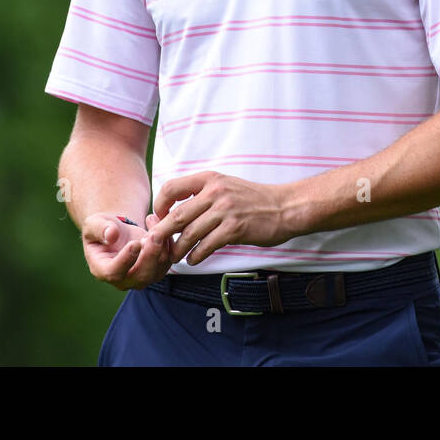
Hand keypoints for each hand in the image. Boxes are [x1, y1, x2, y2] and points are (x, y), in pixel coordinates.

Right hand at [81, 211, 173, 290]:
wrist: (118, 231)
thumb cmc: (102, 228)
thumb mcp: (94, 224)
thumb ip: (100, 229)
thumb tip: (112, 234)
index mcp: (102, 271)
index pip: (114, 273)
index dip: (126, 260)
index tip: (135, 243)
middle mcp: (123, 280)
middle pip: (141, 276)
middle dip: (150, 255)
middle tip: (155, 234)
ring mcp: (142, 277)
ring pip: (158, 269)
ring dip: (161, 245)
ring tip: (153, 221)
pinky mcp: (157, 269)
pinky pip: (168, 260)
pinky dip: (168, 242)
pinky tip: (159, 223)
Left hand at [151, 172, 292, 266]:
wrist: (285, 207)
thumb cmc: (255, 199)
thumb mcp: (227, 185)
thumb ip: (204, 193)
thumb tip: (177, 208)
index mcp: (210, 179)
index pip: (172, 188)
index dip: (160, 205)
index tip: (160, 219)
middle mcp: (215, 192)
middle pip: (177, 215)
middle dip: (162, 233)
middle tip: (154, 245)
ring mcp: (225, 210)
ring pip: (190, 233)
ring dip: (178, 249)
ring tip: (175, 257)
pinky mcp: (235, 229)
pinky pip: (206, 245)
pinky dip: (196, 256)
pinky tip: (194, 260)